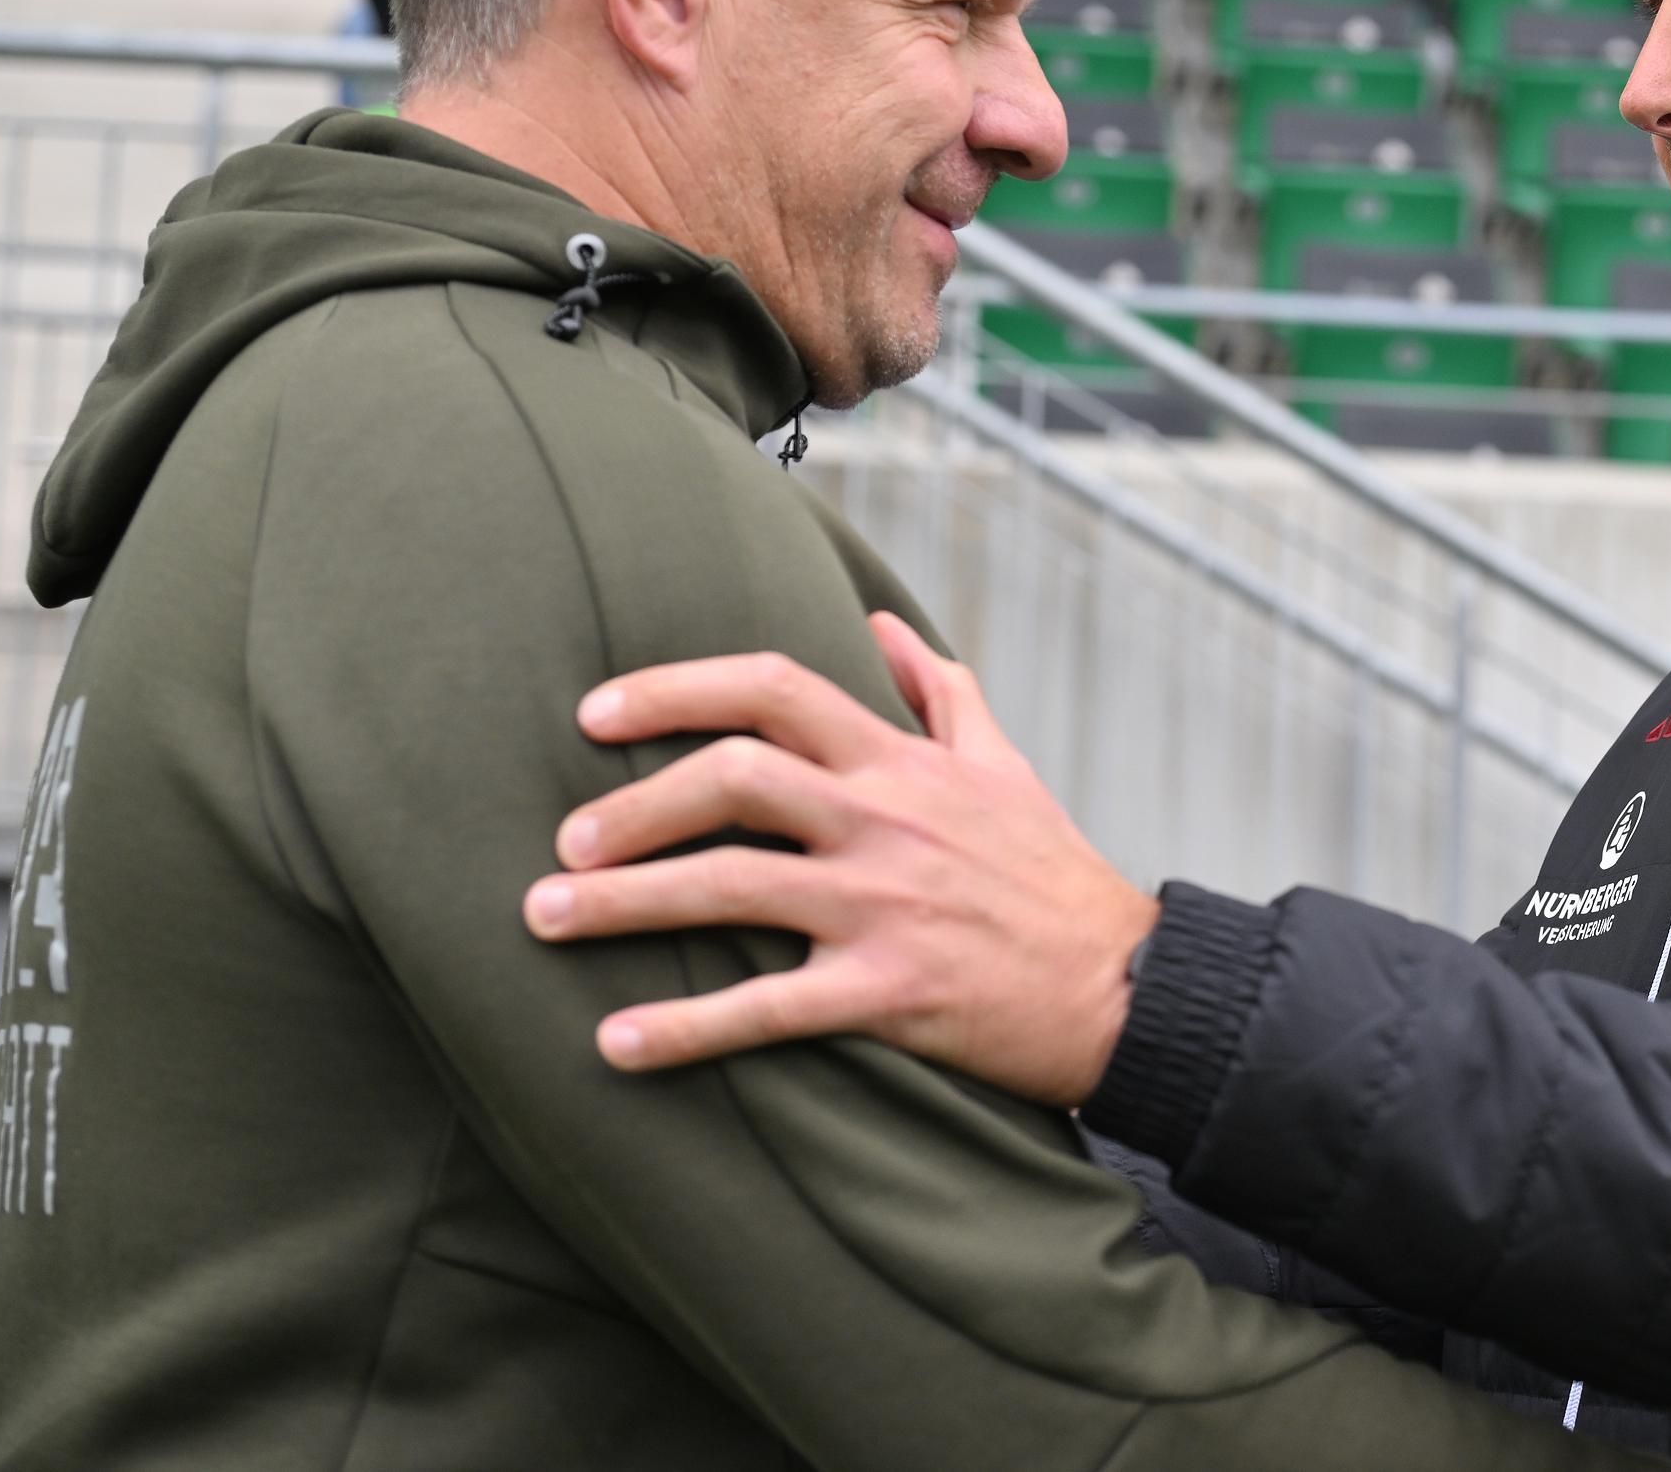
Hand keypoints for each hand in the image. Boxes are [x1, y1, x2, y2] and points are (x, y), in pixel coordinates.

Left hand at [523, 613, 1159, 1106]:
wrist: (1127, 984)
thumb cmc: (1054, 876)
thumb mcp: (1005, 766)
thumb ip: (938, 693)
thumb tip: (881, 625)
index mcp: (903, 763)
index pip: (774, 689)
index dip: (674, 690)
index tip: (595, 715)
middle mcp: (885, 821)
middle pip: (733, 779)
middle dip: (630, 807)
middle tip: (560, 845)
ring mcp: (885, 906)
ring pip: (728, 887)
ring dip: (622, 905)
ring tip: (544, 921)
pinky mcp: (889, 992)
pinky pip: (766, 1009)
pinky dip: (682, 1029)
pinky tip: (614, 1044)